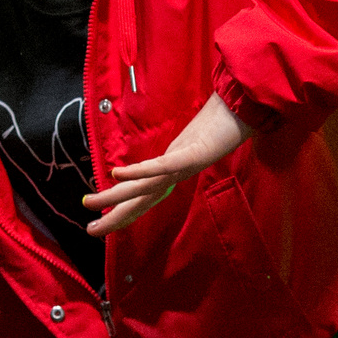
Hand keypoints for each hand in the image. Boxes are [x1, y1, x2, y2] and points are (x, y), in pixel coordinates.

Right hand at [81, 93, 256, 235]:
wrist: (248, 105)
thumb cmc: (224, 121)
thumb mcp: (193, 140)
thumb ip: (178, 152)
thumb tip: (163, 162)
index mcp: (175, 169)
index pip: (145, 195)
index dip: (123, 210)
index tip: (100, 224)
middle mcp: (178, 171)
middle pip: (142, 199)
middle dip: (115, 216)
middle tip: (89, 232)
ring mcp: (185, 164)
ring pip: (146, 186)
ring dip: (118, 197)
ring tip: (91, 204)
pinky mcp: (195, 154)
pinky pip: (163, 165)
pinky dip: (140, 173)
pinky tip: (118, 176)